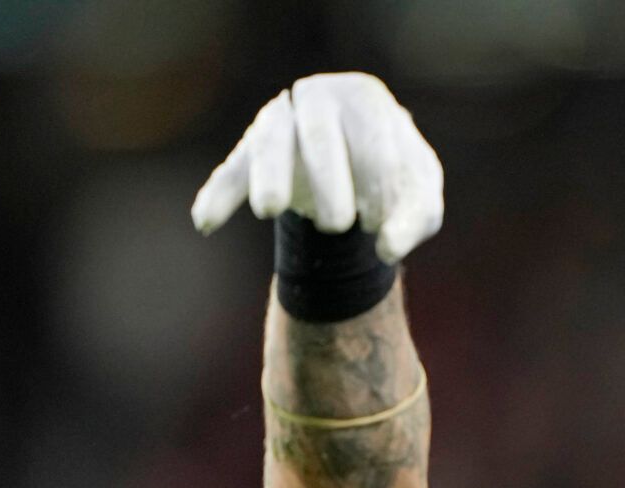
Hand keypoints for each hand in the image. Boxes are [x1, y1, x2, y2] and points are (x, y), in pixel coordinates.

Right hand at [191, 72, 443, 264]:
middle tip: (339, 226)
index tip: (379, 222)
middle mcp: (318, 99)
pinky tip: (205, 222)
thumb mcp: (419, 200)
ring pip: (270, 143)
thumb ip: (415, 222)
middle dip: (329, 180)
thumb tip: (387, 250)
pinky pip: (232, 172)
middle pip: (320, 135)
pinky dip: (218, 194)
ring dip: (269, 175)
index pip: (373, 134)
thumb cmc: (396, 181)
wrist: (361, 172)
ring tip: (269, 209)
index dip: (377, 180)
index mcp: (365, 99)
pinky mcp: (251, 152)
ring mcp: (280, 121)